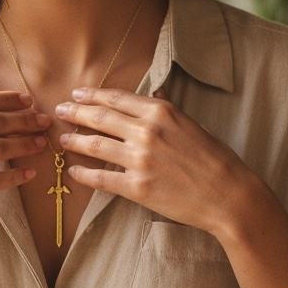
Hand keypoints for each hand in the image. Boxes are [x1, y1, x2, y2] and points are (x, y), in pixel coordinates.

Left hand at [55, 87, 270, 241]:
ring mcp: (140, 160)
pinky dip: (83, 174)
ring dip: (75, 141)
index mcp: (161, 112)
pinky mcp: (137, 188)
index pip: (116, 99)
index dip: (92, 95)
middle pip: (99, 118)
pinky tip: (74, 171)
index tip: (76, 94)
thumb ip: (167, 109)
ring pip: (95, 146)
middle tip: (59, 110)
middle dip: (75, 113)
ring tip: (62, 139)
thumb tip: (154, 93)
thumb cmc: (214, 158)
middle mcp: (147, 132)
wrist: (228, 194)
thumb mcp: (191, 123)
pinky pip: (101, 179)